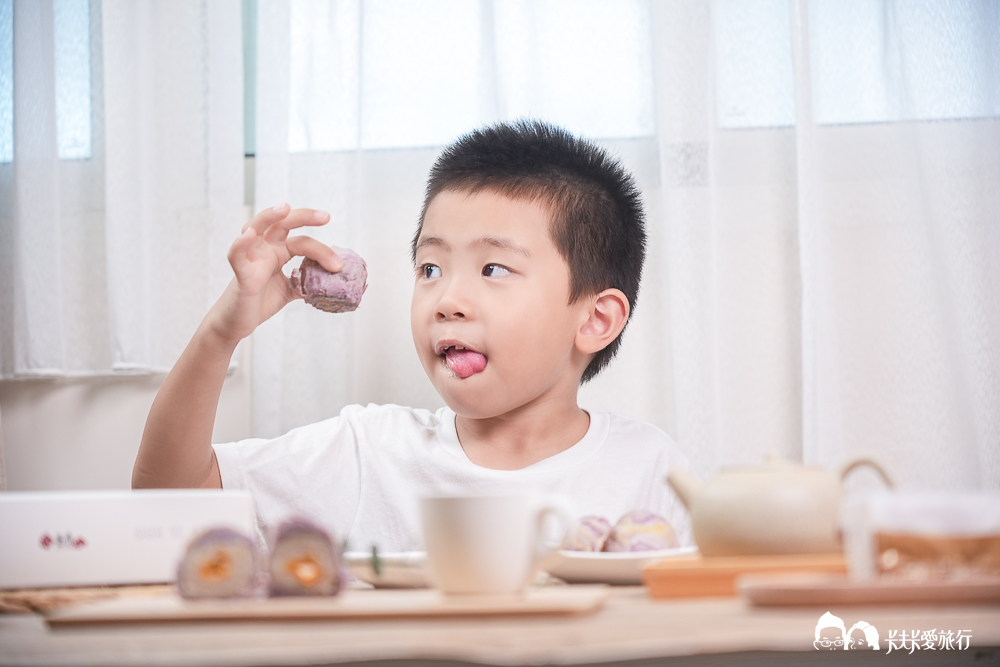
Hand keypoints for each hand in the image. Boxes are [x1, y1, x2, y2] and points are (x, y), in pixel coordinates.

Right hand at [206, 204, 341, 346]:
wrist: (236, 322)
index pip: (301, 240)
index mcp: (277, 252)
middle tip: (326, 217)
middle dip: (303, 217)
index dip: (321, 247)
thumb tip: (331, 286)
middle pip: (281, 224)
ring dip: (269, 217)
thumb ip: (306, 283)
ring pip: (255, 229)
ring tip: (284, 208)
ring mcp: (250, 259)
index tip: (340, 262)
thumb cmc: (258, 302)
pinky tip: (248, 235)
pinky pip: (237, 256)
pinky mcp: (240, 274)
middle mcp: (264, 250)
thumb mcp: (288, 290)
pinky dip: (240, 244)